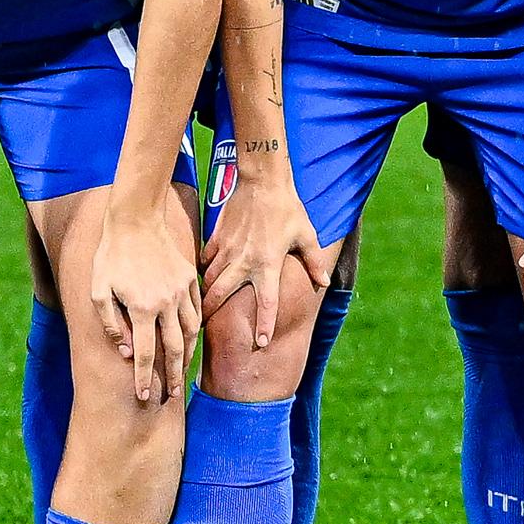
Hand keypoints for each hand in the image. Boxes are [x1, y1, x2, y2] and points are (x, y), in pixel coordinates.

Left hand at [87, 188, 201, 405]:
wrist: (136, 219)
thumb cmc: (111, 256)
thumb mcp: (98, 291)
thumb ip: (111, 324)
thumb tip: (126, 351)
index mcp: (141, 308)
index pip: (145, 353)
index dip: (144, 378)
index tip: (143, 397)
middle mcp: (166, 303)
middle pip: (174, 348)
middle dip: (173, 376)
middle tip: (173, 396)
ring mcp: (181, 290)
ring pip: (191, 331)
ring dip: (188, 354)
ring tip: (184, 371)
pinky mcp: (189, 278)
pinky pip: (197, 309)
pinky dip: (196, 328)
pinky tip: (191, 338)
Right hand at [200, 165, 328, 354]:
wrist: (263, 179)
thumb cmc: (288, 208)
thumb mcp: (307, 235)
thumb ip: (314, 262)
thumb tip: (324, 284)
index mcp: (267, 264)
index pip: (266, 302)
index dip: (264, 325)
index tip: (261, 344)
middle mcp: (243, 261)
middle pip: (221, 295)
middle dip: (210, 314)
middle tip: (203, 329)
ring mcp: (227, 250)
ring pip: (209, 279)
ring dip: (205, 295)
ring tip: (199, 309)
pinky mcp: (217, 238)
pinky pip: (206, 260)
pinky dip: (203, 270)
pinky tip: (203, 277)